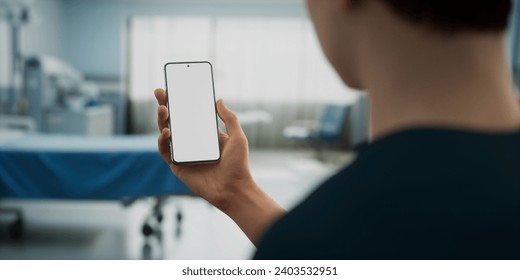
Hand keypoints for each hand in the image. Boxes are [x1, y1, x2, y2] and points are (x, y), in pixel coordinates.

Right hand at [154, 88, 253, 211]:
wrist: (234, 189)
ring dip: (162, 120)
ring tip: (163, 109)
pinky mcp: (177, 166)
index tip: (173, 88)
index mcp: (205, 134)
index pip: (189, 114)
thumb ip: (229, 118)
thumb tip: (219, 99)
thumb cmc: (238, 165)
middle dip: (165, 106)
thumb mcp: (237, 137)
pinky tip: (167, 132)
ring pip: (166, 133)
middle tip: (160, 93)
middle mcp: (192, 142)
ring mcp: (183, 153)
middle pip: (175, 121)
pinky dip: (163, 140)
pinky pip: (165, 151)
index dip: (180, 101)